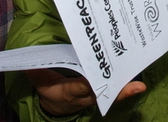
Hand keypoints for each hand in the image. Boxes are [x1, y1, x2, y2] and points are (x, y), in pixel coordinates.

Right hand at [25, 68, 145, 115]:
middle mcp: (83, 96)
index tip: (95, 81)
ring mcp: (93, 96)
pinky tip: (139, 86)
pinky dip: (125, 91)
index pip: (78, 88)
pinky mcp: (100, 93)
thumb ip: (36, 71)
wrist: (56, 105)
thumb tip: (28, 62)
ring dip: (123, 91)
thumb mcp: (40, 81)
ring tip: (138, 85)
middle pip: (100, 93)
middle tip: (132, 85)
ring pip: (109, 94)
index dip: (87, 85)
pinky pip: (113, 93)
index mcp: (67, 92)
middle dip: (114, 90)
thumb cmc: (49, 89)